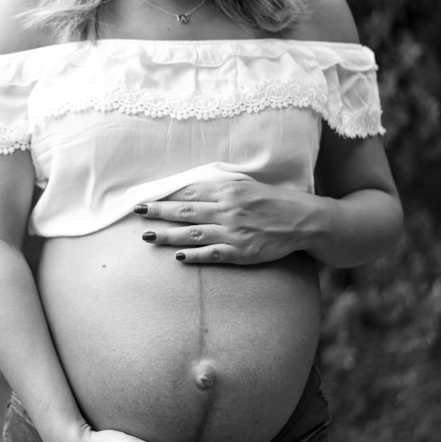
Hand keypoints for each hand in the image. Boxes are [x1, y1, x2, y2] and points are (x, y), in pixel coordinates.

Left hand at [135, 179, 323, 264]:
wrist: (304, 221)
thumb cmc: (272, 200)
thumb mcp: (246, 185)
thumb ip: (218, 186)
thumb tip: (188, 188)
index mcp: (228, 190)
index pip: (189, 193)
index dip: (165, 195)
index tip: (145, 197)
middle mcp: (228, 210)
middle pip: (185, 212)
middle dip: (158, 212)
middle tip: (137, 213)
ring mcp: (234, 232)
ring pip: (194, 234)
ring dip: (168, 235)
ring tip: (148, 236)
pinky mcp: (242, 252)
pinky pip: (213, 254)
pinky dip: (195, 256)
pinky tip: (178, 257)